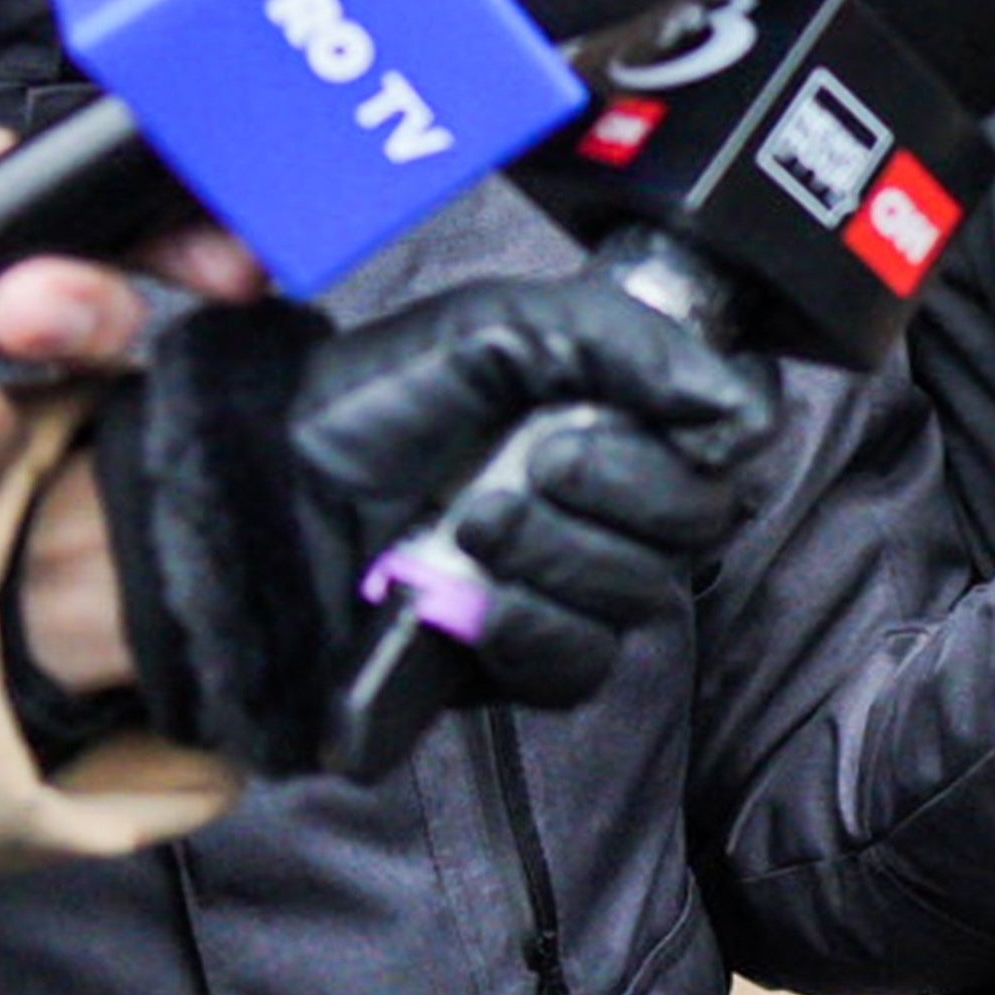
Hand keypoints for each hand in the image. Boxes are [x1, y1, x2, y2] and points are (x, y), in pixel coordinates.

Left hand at [89, 276, 778, 769]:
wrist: (256, 505)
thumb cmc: (362, 408)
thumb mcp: (495, 330)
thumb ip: (628, 344)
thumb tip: (738, 403)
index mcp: (612, 409)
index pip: (736, 430)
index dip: (719, 429)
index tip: (670, 417)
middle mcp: (606, 498)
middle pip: (702, 517)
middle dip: (624, 487)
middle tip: (532, 461)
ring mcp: (566, 583)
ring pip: (646, 593)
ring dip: (564, 553)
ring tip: (473, 522)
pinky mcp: (519, 662)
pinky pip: (584, 664)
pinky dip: (538, 628)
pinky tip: (479, 600)